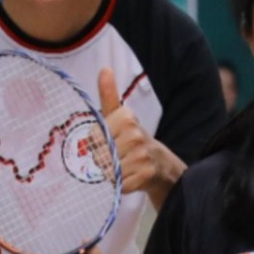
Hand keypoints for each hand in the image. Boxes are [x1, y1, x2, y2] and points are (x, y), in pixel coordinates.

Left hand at [98, 68, 184, 205]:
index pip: (93, 137)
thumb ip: (109, 95)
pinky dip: (122, 185)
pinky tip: (132, 176)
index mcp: (126, 117)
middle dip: (104, 161)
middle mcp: (135, 134)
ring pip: (108, 171)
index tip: (111, 141)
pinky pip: (119, 184)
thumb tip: (104, 69)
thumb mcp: (119, 116)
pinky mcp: (145, 174)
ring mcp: (141, 155)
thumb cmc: (133, 138)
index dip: (98, 144)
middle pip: (98, 155)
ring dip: (113, 173)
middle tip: (118, 157)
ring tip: (126, 166)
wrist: (161, 164)